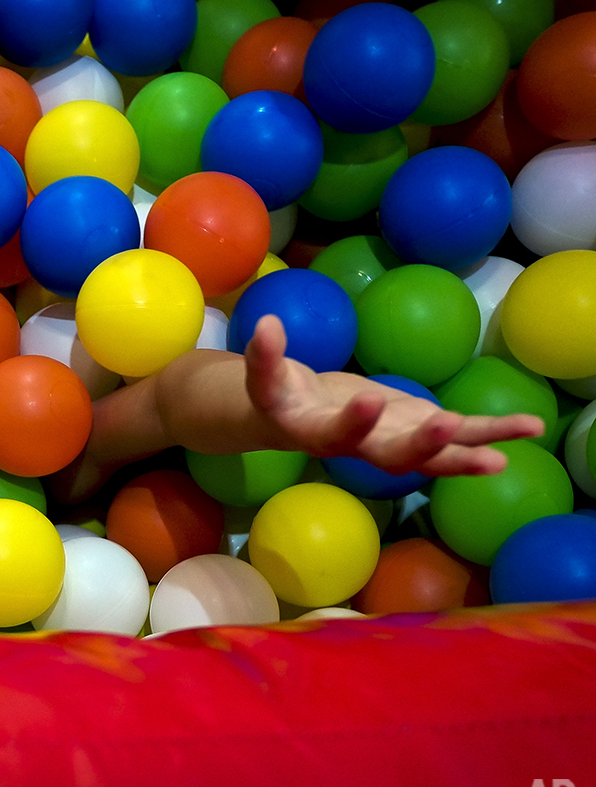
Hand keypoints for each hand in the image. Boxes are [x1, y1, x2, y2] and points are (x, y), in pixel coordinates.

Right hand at [244, 315, 546, 476]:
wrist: (298, 419)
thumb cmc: (277, 395)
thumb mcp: (265, 376)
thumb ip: (264, 356)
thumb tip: (266, 323)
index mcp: (318, 435)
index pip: (335, 434)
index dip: (353, 422)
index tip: (369, 400)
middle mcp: (360, 449)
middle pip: (392, 457)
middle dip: (422, 445)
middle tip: (448, 427)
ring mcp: (393, 444)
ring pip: (433, 456)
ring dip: (470, 453)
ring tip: (507, 451)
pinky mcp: (416, 432)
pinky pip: (455, 437)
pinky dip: (490, 434)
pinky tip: (528, 428)